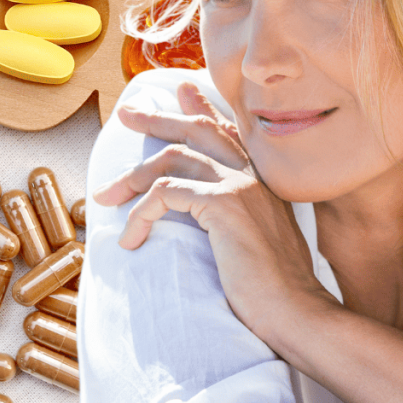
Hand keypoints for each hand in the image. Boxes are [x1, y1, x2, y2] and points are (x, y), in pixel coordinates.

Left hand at [93, 82, 333, 340]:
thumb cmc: (273, 289)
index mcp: (261, 179)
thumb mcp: (255, 241)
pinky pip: (166, 194)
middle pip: (198, 130)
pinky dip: (140, 214)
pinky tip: (131, 239)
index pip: (228, 131)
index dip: (203, 108)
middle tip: (127, 113)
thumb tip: (207, 215)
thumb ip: (237, 216)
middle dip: (158, 118)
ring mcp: (240, 185)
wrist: (296, 312)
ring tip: (106, 195)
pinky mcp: (225, 204)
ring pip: (174, 157)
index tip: (182, 90)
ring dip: (133, 176)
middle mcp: (253, 173)